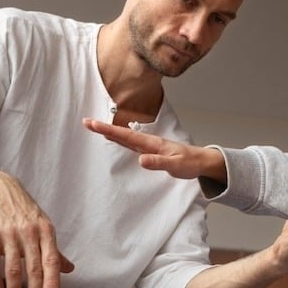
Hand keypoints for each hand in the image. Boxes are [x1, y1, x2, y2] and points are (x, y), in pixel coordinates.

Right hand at [0, 171, 73, 287]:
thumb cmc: (24, 212)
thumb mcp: (43, 227)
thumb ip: (54, 251)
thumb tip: (70, 269)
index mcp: (45, 231)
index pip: (51, 259)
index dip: (52, 279)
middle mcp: (28, 233)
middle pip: (33, 268)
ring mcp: (9, 234)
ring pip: (12, 268)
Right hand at [83, 118, 226, 182]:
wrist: (200, 161)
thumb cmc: (189, 163)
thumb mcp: (175, 165)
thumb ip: (159, 163)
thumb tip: (141, 160)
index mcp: (152, 144)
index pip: (126, 136)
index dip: (109, 130)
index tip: (93, 124)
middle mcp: (148, 142)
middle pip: (122, 134)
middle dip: (104, 128)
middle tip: (86, 122)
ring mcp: (149, 146)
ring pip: (125, 137)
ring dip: (110, 132)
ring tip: (95, 127)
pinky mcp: (150, 151)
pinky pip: (131, 144)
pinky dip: (119, 139)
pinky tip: (114, 138)